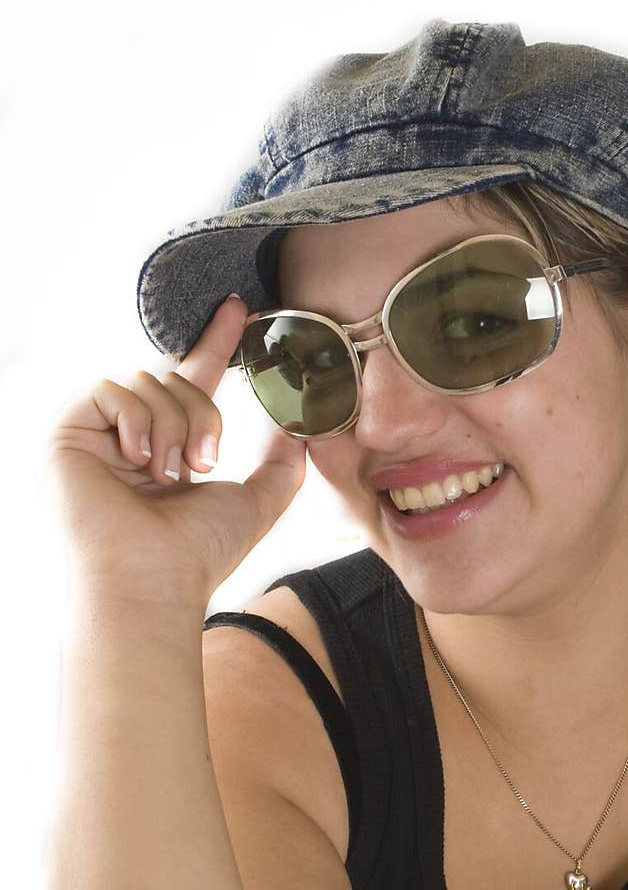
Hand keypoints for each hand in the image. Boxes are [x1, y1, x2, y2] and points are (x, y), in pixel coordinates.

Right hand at [45, 295, 306, 606]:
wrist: (153, 580)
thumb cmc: (197, 553)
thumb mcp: (257, 503)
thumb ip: (281, 464)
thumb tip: (299, 428)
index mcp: (169, 445)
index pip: (193, 380)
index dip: (215, 342)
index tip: (239, 309)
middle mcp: (130, 435)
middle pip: (175, 379)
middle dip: (201, 417)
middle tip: (201, 465)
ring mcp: (96, 433)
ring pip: (148, 381)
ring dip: (173, 427)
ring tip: (166, 475)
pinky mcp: (66, 432)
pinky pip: (111, 389)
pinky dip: (137, 422)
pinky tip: (136, 461)